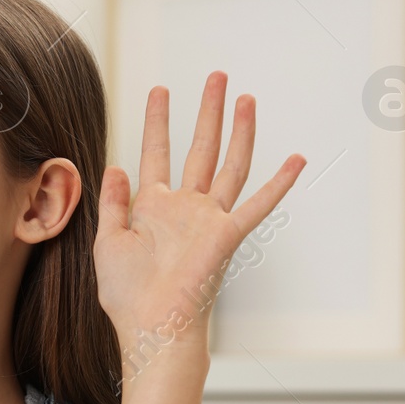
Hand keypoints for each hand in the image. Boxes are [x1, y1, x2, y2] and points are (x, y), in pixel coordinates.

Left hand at [95, 71, 304, 351]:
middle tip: (216, 77)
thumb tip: (114, 166)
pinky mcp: (226, 235)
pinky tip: (296, 160)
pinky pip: (258, 205)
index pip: (156, 152)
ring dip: (238, 130)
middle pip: (199, 147)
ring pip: (228, 164)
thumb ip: (113, 203)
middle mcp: (185, 208)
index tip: (160, 90)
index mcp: (153, 208)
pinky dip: (279, 183)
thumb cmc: (126, 295)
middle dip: (207, 111)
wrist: (150, 326)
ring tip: (245, 97)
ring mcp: (207, 219)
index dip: (158, 121)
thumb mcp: (108, 241)